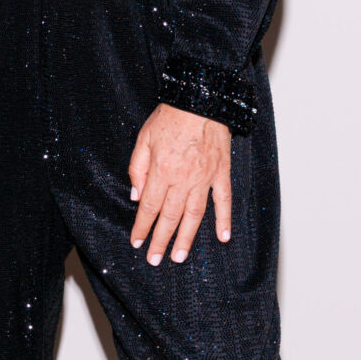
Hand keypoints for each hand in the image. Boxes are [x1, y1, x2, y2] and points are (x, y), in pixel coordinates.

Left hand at [128, 104, 230, 266]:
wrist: (200, 100)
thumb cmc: (170, 117)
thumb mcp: (143, 139)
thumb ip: (137, 169)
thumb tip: (136, 196)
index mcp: (162, 171)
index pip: (149, 207)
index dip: (142, 227)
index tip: (137, 242)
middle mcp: (183, 179)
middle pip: (170, 217)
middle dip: (161, 240)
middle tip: (154, 259)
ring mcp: (205, 178)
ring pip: (194, 215)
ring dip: (186, 238)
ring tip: (179, 257)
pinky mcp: (221, 173)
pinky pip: (223, 201)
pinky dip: (224, 220)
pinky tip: (223, 237)